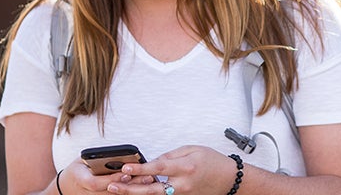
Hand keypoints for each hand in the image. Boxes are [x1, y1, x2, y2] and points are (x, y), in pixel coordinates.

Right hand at [59, 159, 155, 193]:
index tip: (126, 174)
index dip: (111, 179)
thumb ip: (95, 159)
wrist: (68, 186)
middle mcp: (87, 193)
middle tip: (145, 177)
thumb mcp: (82, 160)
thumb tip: (113, 155)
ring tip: (149, 180)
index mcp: (80, 180)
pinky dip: (129, 192)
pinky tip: (144, 186)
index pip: (95, 183)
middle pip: (110, 192)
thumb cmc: (78, 169)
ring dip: (133, 189)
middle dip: (129, 185)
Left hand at [106, 146, 236, 194]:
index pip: (158, 168)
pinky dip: (149, 192)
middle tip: (112, 186)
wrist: (228, 178)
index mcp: (185, 167)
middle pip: (151, 189)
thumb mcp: (192, 149)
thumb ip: (171, 155)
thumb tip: (153, 162)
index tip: (125, 168)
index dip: (140, 169)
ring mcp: (182, 194)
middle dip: (130, 188)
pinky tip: (136, 189)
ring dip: (136, 192)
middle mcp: (182, 184)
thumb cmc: (213, 161)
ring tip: (118, 189)